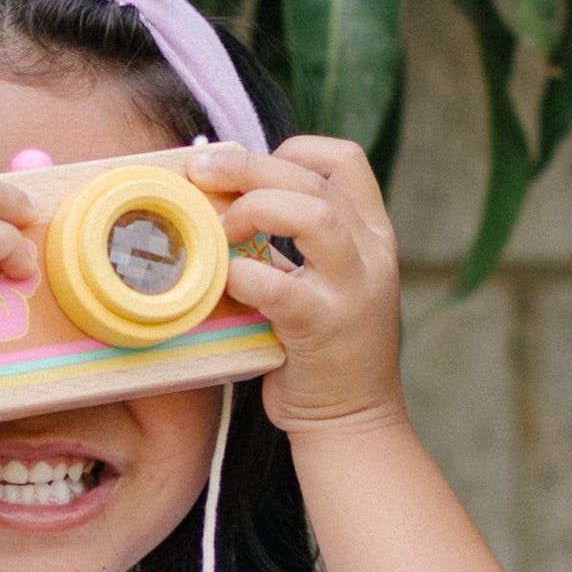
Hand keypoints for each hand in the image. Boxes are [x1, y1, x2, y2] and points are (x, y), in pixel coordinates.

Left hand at [188, 136, 402, 434]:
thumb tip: (220, 194)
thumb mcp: (319, 279)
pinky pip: (280, 286)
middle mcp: (371, 254)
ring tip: (221, 230)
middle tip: (200, 172)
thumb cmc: (319, 346)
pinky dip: (242, 275)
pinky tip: (224, 281)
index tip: (248, 171)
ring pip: (314, 215)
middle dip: (247, 166)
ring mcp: (353, 290)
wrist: (351, 421)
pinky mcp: (324, 328)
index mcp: (370, 233)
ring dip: (255, 209)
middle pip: (314, 180)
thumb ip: (288, 240)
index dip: (290, 150)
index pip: (344, 159)